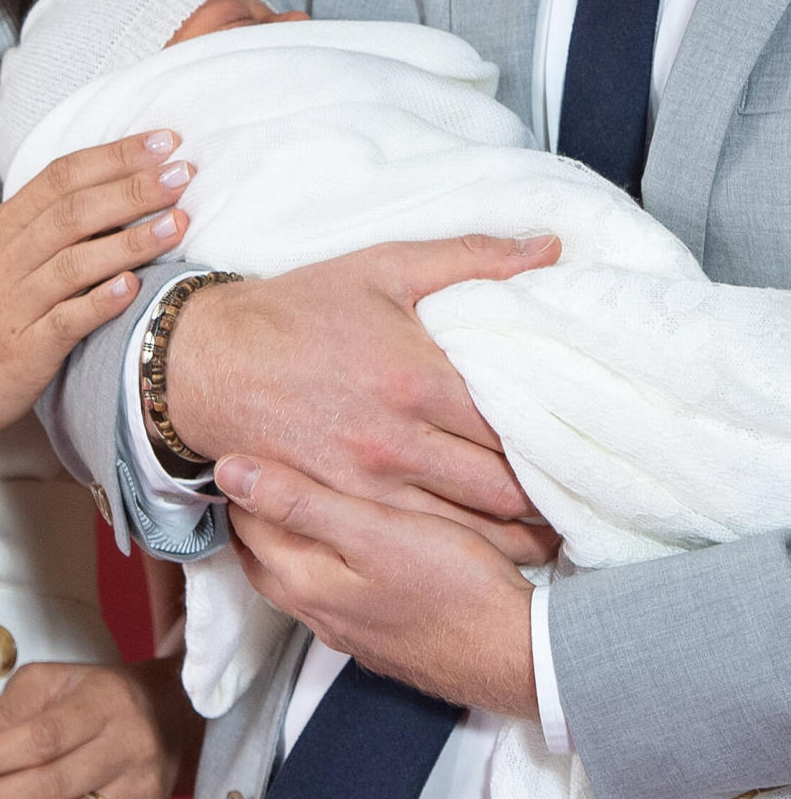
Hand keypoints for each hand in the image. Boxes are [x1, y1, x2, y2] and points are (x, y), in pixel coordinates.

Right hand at [0, 132, 192, 446]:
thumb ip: (44, 224)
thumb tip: (116, 190)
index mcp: (1, 228)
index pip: (61, 176)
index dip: (115, 155)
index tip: (165, 141)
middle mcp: (4, 259)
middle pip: (73, 211)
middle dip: (133, 188)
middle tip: (183, 173)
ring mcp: (13, 305)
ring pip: (74, 263)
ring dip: (132, 240)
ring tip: (179, 222)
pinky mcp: (23, 350)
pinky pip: (65, 321)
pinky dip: (100, 301)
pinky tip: (135, 286)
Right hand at [163, 235, 560, 550]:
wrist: (208, 361)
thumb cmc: (298, 309)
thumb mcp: (383, 268)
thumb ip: (470, 258)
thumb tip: (549, 246)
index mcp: (418, 379)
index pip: (515, 427)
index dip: (559, 443)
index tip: (589, 447)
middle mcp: (398, 440)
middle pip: (502, 490)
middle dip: (548, 501)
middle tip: (581, 499)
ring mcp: (367, 484)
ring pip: (467, 531)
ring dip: (515, 538)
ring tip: (551, 535)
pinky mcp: (340, 508)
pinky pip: (416, 543)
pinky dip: (459, 551)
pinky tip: (486, 552)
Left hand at [215, 454, 538, 714]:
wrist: (517, 655)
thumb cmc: (450, 583)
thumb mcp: (372, 528)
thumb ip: (300, 501)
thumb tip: (228, 471)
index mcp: (305, 581)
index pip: (247, 525)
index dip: (241, 483)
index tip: (241, 445)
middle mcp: (318, 614)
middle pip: (264, 557)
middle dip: (254, 515)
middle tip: (258, 469)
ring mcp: (350, 632)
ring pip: (297, 579)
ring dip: (287, 542)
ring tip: (295, 500)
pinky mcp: (382, 639)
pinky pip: (333, 596)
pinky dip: (323, 565)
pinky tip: (348, 550)